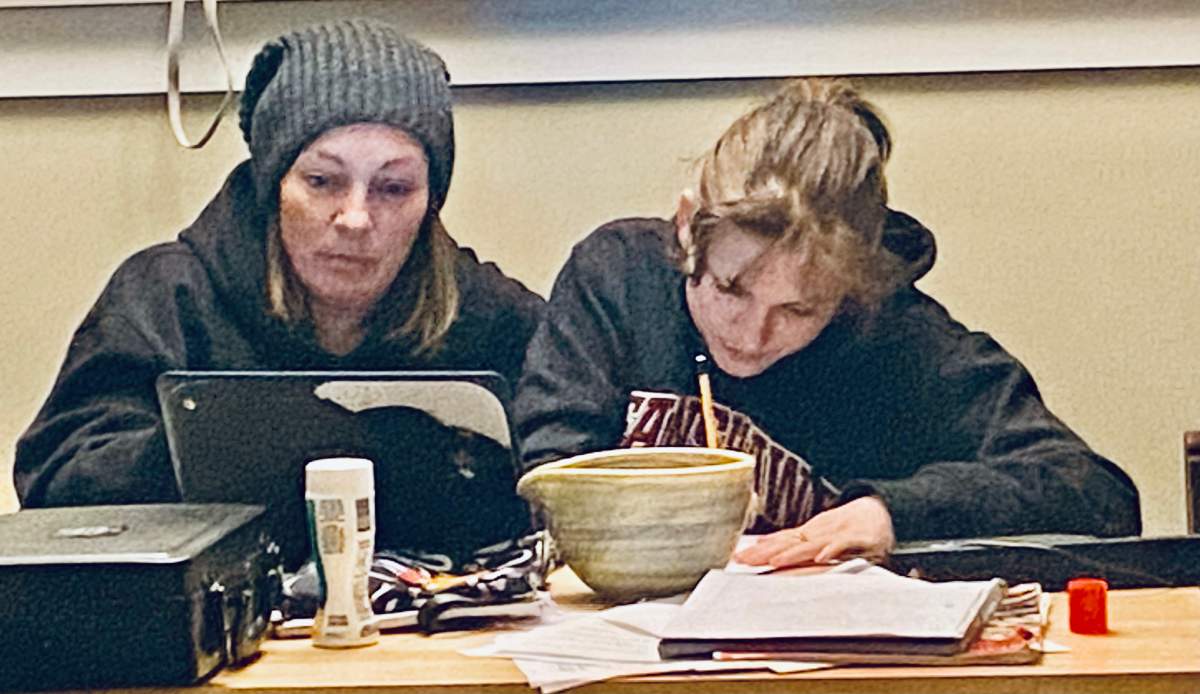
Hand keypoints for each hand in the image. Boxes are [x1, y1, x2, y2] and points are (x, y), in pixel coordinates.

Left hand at [733, 496, 895, 568]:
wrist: (879, 510)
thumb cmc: (846, 525)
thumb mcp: (815, 532)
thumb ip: (790, 540)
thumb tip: (759, 544)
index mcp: (808, 536)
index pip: (779, 544)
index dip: (758, 551)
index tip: (737, 558)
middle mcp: (818, 535)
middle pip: (789, 545)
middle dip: (766, 553)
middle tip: (745, 560)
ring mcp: (837, 535)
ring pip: (812, 545)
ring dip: (793, 553)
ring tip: (776, 560)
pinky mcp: (859, 539)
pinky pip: (844, 544)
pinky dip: (833, 549)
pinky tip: (821, 556)